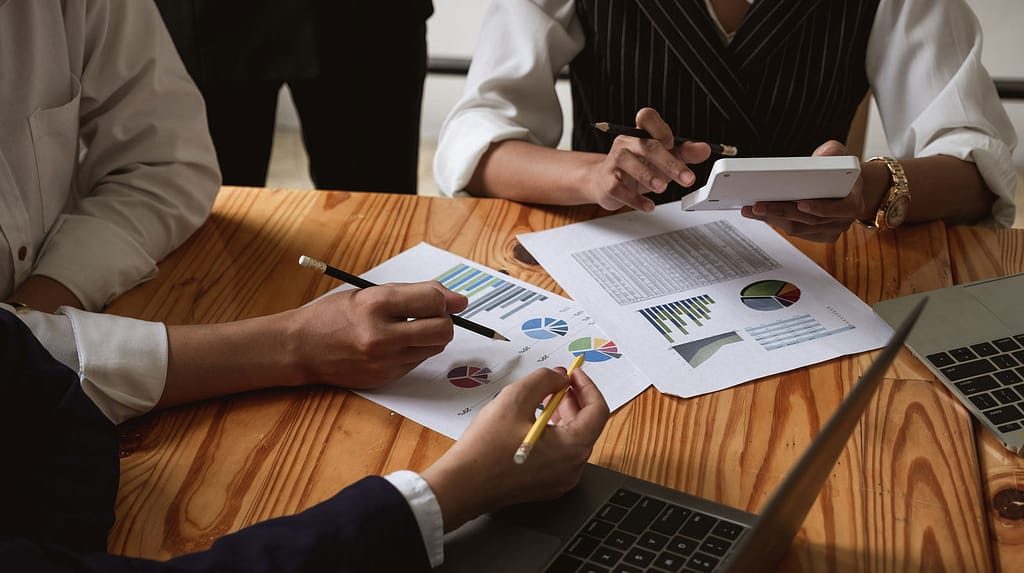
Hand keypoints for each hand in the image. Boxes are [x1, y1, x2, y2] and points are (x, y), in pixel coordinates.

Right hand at [285, 281, 467, 388]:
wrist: (301, 348)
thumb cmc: (334, 315)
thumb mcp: (369, 293)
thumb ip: (413, 293)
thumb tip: (459, 300)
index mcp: (375, 305)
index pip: (432, 300)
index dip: (446, 299)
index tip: (449, 300)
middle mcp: (381, 335)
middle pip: (442, 330)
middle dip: (445, 321)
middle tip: (432, 316)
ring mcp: (384, 361)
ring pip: (434, 348)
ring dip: (430, 337)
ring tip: (407, 329)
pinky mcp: (385, 378)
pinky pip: (417, 362)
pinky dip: (413, 351)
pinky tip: (393, 345)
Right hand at [422, 366, 609, 531]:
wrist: (462, 486)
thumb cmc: (486, 446)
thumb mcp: (515, 399)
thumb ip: (544, 380)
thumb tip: (560, 377)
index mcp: (573, 448)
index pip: (598, 411)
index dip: (587, 387)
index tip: (574, 373)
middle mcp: (573, 468)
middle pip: (586, 426)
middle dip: (573, 399)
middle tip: (557, 381)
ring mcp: (560, 481)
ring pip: (572, 441)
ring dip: (563, 415)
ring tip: (543, 398)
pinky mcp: (545, 486)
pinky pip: (559, 455)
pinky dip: (553, 434)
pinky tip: (533, 421)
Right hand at [584, 107, 710, 212]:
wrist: (605, 184)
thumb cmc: (636, 168)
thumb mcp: (663, 159)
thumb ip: (685, 153)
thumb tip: (704, 149)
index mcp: (639, 133)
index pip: (647, 117)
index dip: (661, 129)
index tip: (673, 145)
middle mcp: (626, 143)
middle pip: (647, 146)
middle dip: (669, 163)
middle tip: (687, 179)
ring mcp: (614, 161)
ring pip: (629, 163)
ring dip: (648, 176)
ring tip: (662, 189)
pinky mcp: (606, 182)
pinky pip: (619, 188)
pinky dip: (635, 199)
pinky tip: (649, 206)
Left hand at [741, 140, 866, 242]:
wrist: (851, 190)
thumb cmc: (843, 173)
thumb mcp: (842, 156)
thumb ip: (833, 152)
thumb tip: (821, 157)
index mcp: (853, 202)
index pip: (838, 209)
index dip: (820, 208)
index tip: (801, 203)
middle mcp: (842, 220)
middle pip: (809, 220)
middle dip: (781, 212)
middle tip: (758, 206)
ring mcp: (830, 230)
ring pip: (799, 228)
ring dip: (772, 219)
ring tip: (752, 209)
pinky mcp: (818, 236)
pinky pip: (795, 232)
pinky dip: (776, 222)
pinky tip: (761, 214)